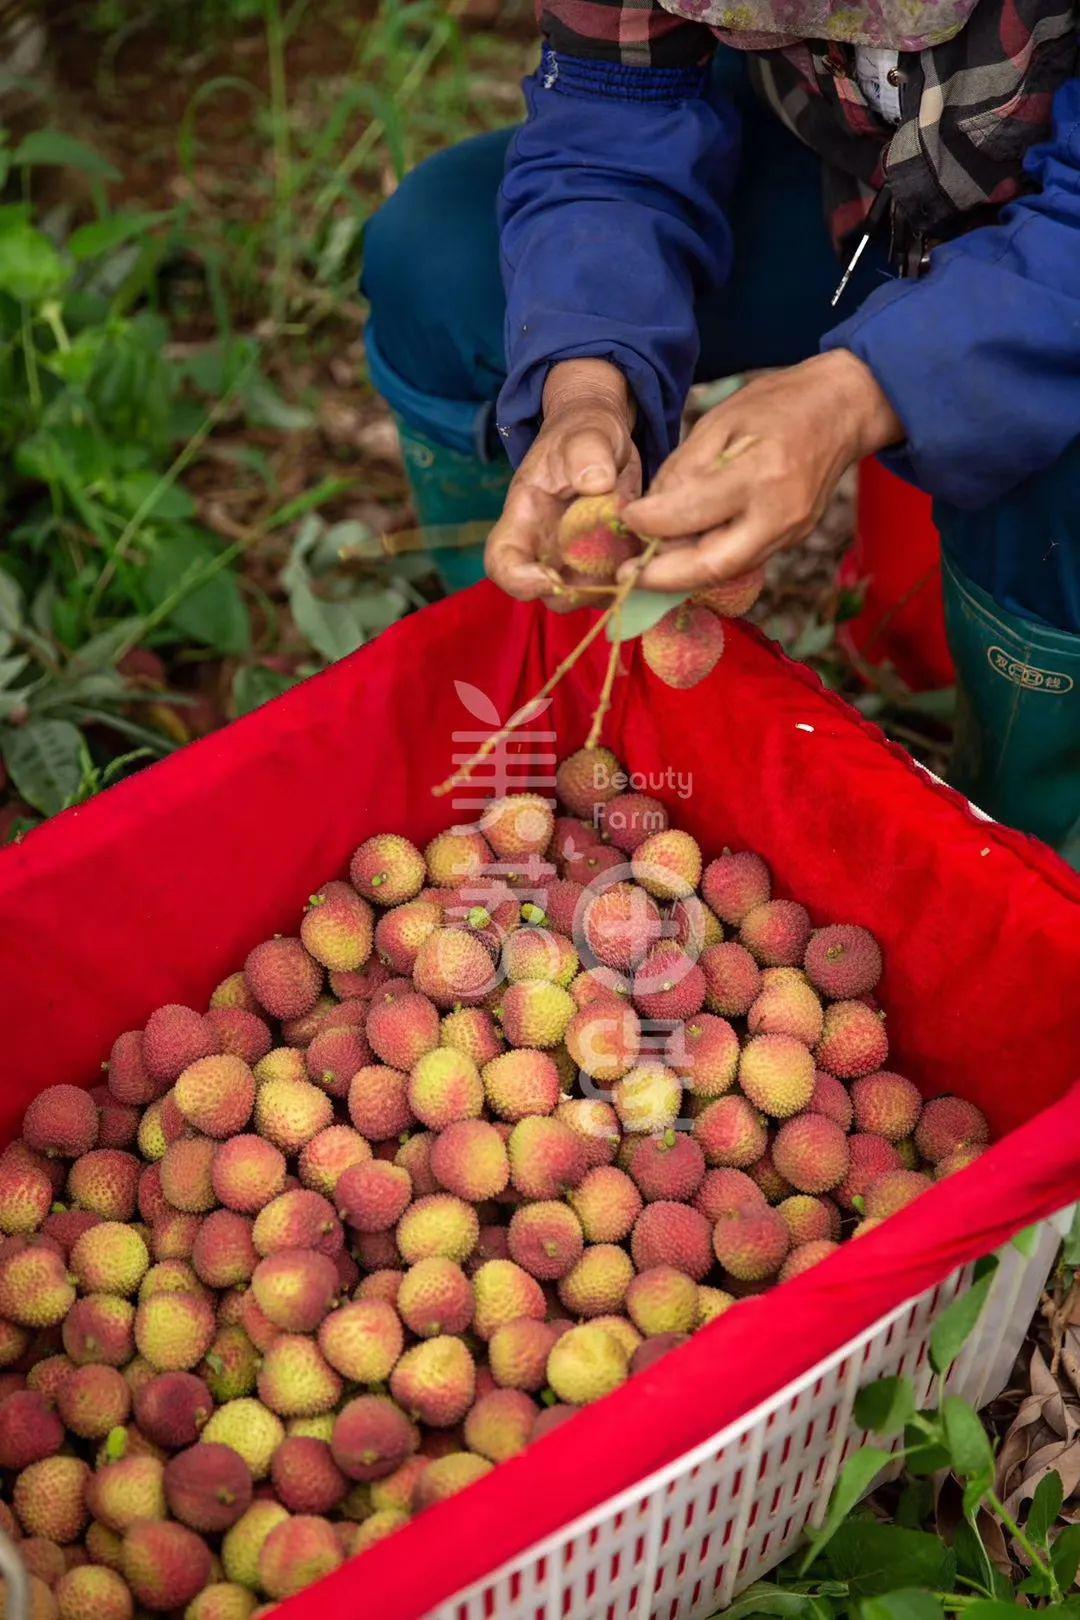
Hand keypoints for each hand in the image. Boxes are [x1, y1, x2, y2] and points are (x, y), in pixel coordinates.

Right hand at [485, 359, 639, 605]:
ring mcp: (580, 560)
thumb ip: (585, 452)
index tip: (549, 577)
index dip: (519, 581)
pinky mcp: (611, 562)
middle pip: (552, 593)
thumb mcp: (584, 432)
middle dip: (581, 589)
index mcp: (526, 519)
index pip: (503, 564)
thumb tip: (596, 482)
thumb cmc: (583, 434)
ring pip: (591, 596)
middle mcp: (548, 548)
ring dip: (616, 581)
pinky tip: (653, 542)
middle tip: (612, 558)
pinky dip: (639, 571)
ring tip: (637, 541)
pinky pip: (622, 583)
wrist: (604, 440)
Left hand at [619, 351, 902, 591]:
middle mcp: (779, 512)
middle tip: (628, 575)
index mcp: (759, 471)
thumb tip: (650, 511)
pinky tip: (682, 557)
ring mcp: (791, 531)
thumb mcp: (721, 420)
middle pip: (713, 565)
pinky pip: (742, 561)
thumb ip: (684, 468)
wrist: (844, 408)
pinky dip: (707, 563)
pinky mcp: (794, 539)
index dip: (652, 522)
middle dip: (664, 578)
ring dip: (683, 576)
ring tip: (648, 569)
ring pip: (727, 571)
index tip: (627, 517)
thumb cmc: (778, 404)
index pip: (693, 512)